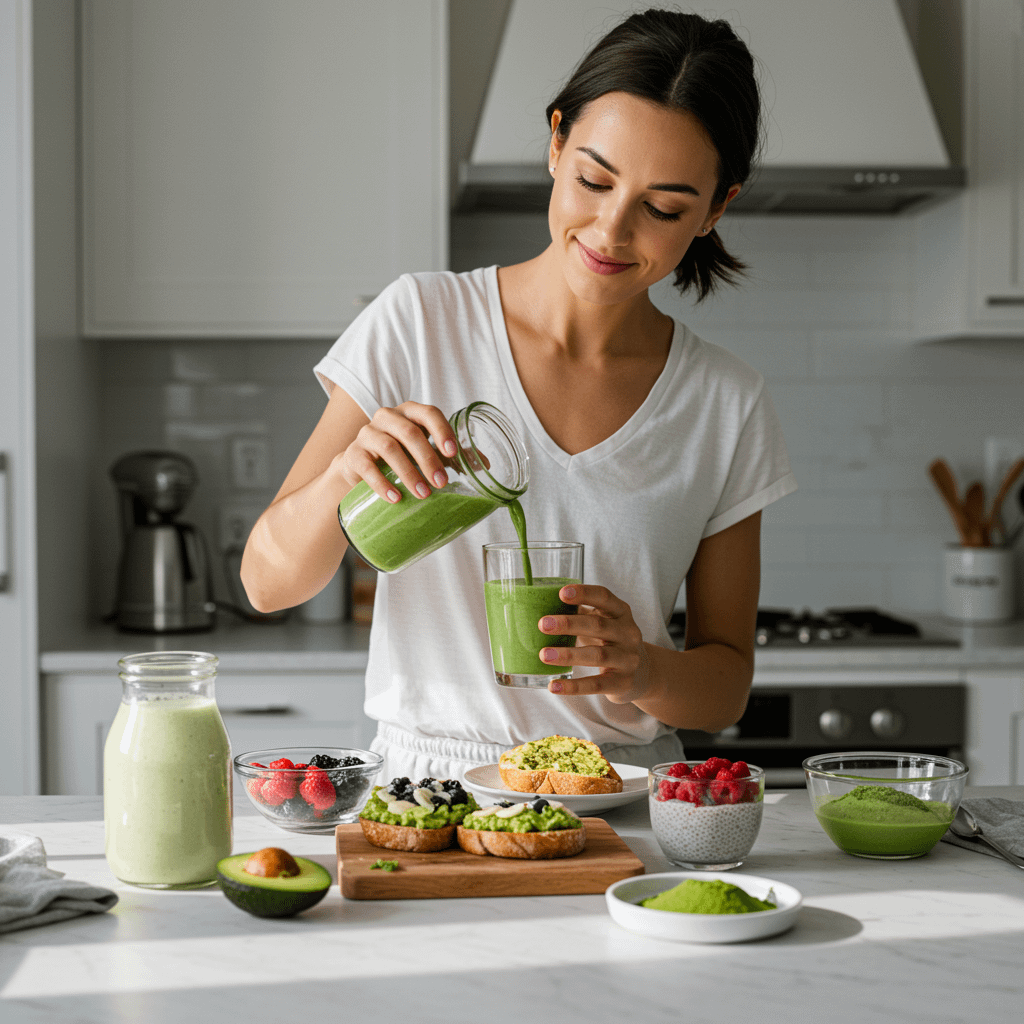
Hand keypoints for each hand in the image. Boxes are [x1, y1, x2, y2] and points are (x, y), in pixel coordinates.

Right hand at [335, 402, 456, 503]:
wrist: (360, 468)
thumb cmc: (400, 456)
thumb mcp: (426, 452)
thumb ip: (452, 456)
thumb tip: (485, 465)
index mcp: (410, 413)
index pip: (428, 413)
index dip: (441, 430)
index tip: (453, 453)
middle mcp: (387, 417)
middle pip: (409, 432)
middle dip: (428, 459)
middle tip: (441, 483)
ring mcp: (367, 434)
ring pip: (389, 447)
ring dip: (408, 472)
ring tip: (423, 494)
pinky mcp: (353, 454)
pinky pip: (367, 466)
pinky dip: (382, 483)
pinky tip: (396, 497)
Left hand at [538, 584, 651, 703]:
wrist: (641, 674)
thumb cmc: (611, 642)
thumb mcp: (603, 623)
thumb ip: (580, 613)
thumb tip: (542, 605)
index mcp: (621, 613)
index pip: (604, 597)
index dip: (584, 593)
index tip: (561, 593)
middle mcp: (628, 633)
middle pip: (598, 625)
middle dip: (569, 624)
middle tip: (542, 624)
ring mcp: (628, 659)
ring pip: (598, 655)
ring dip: (569, 655)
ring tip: (544, 655)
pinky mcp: (623, 683)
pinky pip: (596, 684)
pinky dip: (574, 686)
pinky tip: (554, 686)